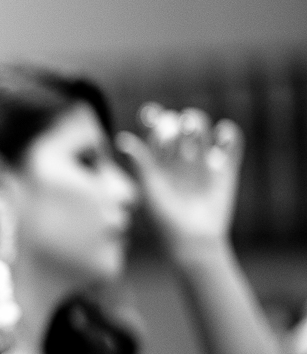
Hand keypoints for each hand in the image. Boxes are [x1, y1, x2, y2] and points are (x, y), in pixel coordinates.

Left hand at [115, 104, 243, 256]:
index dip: (153, 120)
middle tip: (175, 129)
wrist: (193, 240)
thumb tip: (122, 138)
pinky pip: (231, 142)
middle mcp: (180, 157)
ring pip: (202, 128)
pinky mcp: (226, 168)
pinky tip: (220, 137)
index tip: (150, 113)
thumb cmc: (164, 218)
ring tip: (193, 129)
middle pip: (180, 125)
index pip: (155, 131)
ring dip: (198, 122)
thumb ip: (141, 163)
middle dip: (177, 122)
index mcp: (158, 160)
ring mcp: (203, 161)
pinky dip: (228, 133)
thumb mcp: (149, 189)